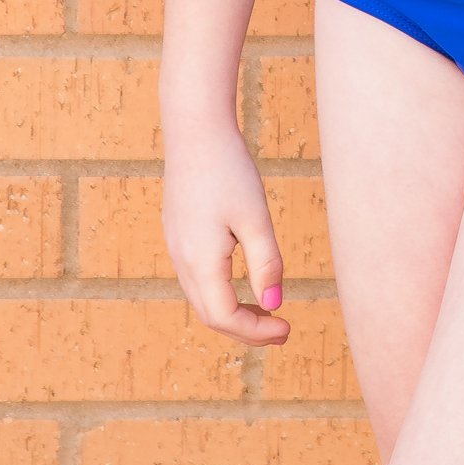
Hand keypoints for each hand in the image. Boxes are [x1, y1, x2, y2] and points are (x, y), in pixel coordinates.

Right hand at [163, 127, 289, 342]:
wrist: (195, 132)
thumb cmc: (230, 171)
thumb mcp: (256, 218)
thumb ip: (266, 263)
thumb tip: (274, 305)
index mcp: (201, 261)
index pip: (225, 317)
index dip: (256, 332)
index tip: (287, 328)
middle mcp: (182, 261)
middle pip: (211, 315)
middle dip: (246, 330)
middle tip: (282, 332)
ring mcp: (176, 249)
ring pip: (202, 300)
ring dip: (234, 314)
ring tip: (268, 314)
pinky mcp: (178, 236)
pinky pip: (197, 281)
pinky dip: (222, 294)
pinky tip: (245, 286)